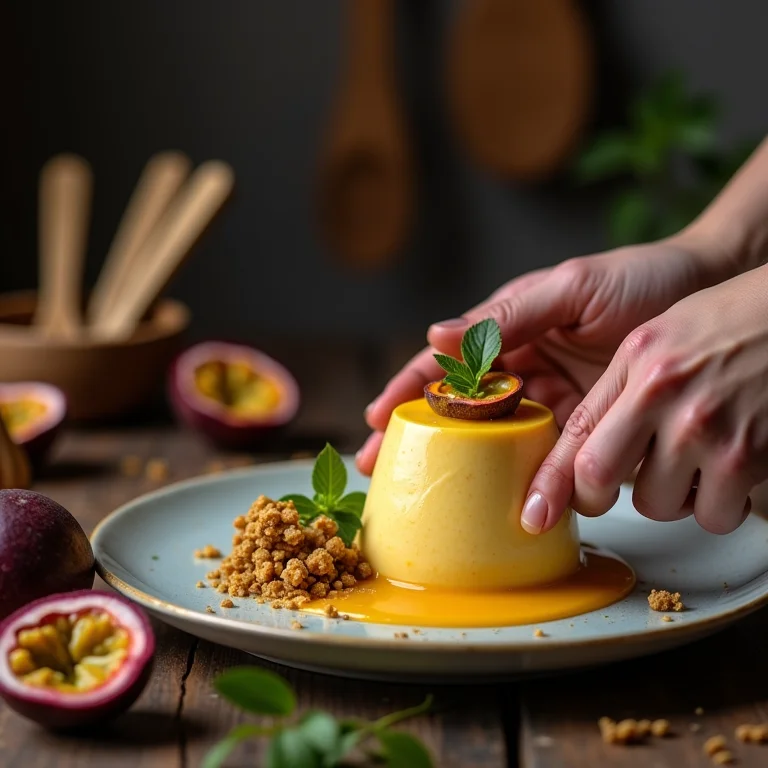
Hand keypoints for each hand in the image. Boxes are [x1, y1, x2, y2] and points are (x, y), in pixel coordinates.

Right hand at [357, 233, 731, 475]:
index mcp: (509, 328)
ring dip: (465, 465)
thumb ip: (509, 314)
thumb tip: (437, 335)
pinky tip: (505, 493)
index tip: (375, 420)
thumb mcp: (572, 287)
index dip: (406, 390)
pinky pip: (547, 452)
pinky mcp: (585, 423)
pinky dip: (524, 474)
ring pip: (498, 438)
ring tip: (432, 493)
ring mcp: (552, 398)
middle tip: (383, 470)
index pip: (445, 362)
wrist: (711, 295)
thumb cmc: (639, 277)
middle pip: (459, 408)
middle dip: (419, 437)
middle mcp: (523, 366)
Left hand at [526, 263, 767, 535]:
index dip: (549, 481)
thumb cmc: (731, 324)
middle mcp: (665, 396)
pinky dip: (715, 504)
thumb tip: (577, 445)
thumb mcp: (658, 338)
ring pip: (657, 505)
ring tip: (685, 459)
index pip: (576, 433)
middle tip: (606, 490)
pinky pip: (713, 515)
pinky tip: (724, 469)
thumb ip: (614, 388)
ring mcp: (709, 429)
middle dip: (595, 496)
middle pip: (600, 477)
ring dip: (665, 497)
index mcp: (638, 363)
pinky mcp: (750, 458)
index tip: (534, 514)